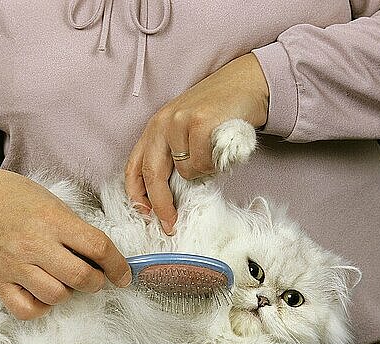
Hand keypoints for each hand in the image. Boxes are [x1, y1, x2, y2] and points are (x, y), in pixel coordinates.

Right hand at [0, 167, 131, 319]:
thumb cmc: (16, 197)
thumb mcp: (52, 202)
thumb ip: (76, 229)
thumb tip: (102, 258)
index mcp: (53, 220)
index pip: (98, 247)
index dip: (118, 265)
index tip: (124, 275)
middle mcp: (34, 244)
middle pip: (81, 277)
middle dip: (98, 282)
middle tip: (96, 278)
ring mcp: (14, 265)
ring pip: (57, 296)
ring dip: (70, 293)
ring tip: (65, 280)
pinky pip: (27, 310)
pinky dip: (41, 307)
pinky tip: (43, 292)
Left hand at [125, 53, 268, 233]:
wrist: (245, 83)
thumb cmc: (216, 112)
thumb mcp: (184, 131)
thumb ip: (172, 156)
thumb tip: (167, 197)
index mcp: (154, 128)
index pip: (134, 167)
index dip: (136, 195)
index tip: (145, 214)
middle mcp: (161, 124)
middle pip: (152, 175)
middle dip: (161, 205)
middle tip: (170, 223)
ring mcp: (179, 122)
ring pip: (184, 172)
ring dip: (200, 174)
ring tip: (211, 158)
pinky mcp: (199, 123)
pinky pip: (203, 163)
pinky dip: (213, 165)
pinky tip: (220, 149)